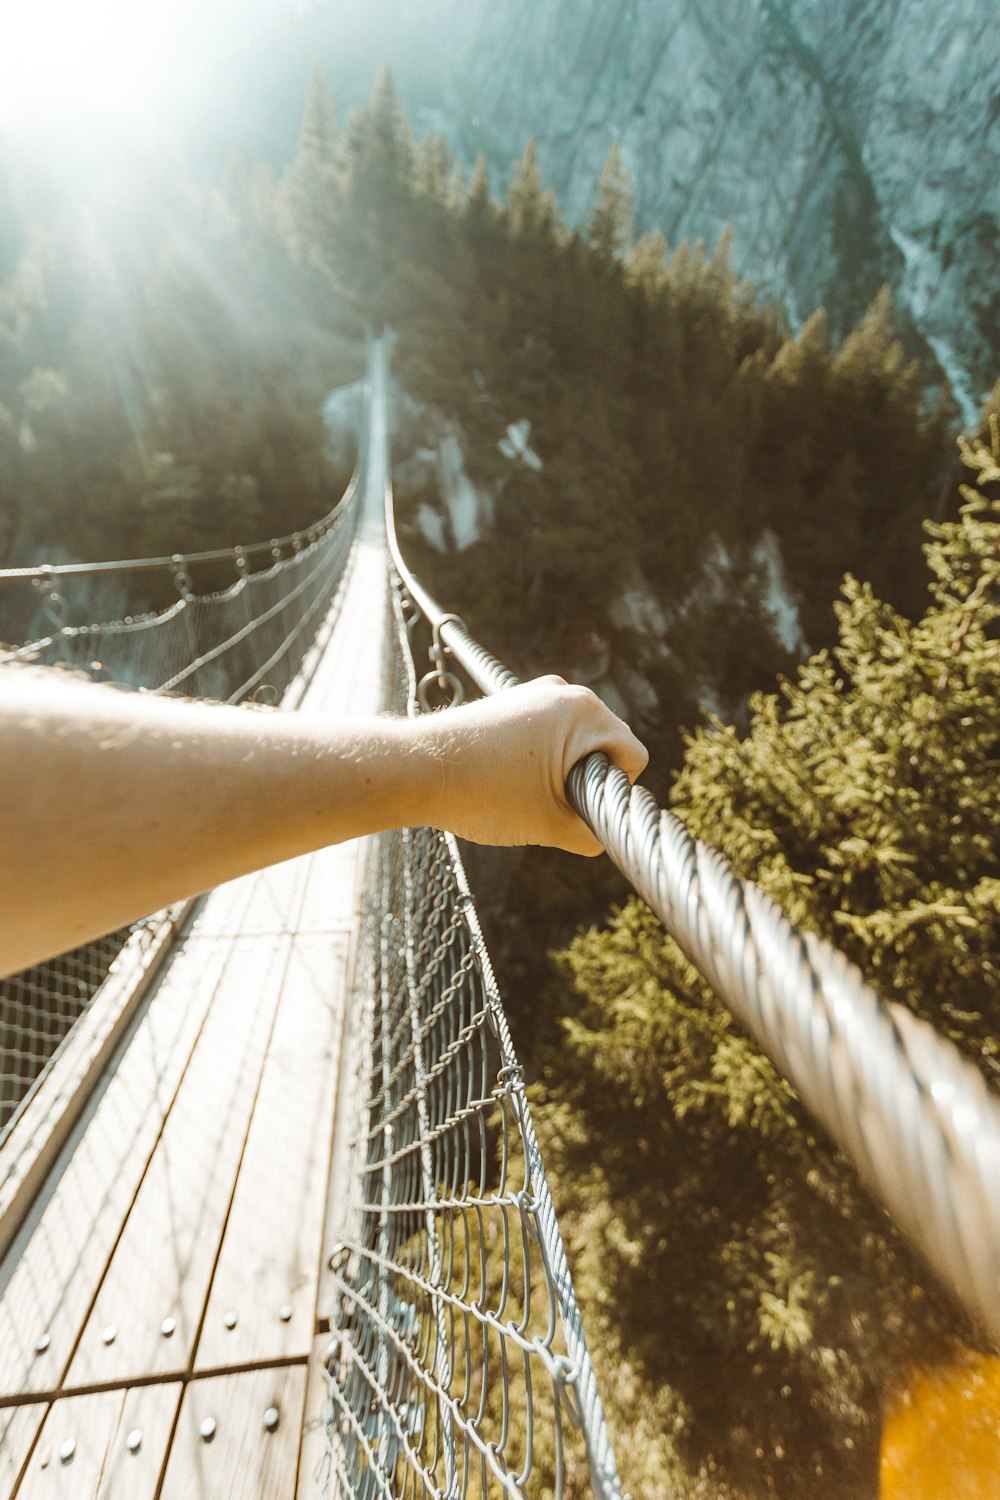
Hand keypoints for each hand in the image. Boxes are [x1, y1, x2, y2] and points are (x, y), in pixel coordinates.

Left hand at [415, 675, 647, 854]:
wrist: (419, 770)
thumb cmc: (485, 793)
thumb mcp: (551, 825)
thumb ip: (592, 832)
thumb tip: (604, 835)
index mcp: (585, 711)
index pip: (632, 756)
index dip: (614, 792)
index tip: (579, 808)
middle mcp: (565, 692)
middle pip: (605, 745)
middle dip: (588, 778)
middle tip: (551, 804)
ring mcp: (535, 692)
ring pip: (575, 741)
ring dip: (562, 770)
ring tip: (525, 793)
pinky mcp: (512, 701)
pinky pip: (548, 734)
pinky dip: (540, 758)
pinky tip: (509, 779)